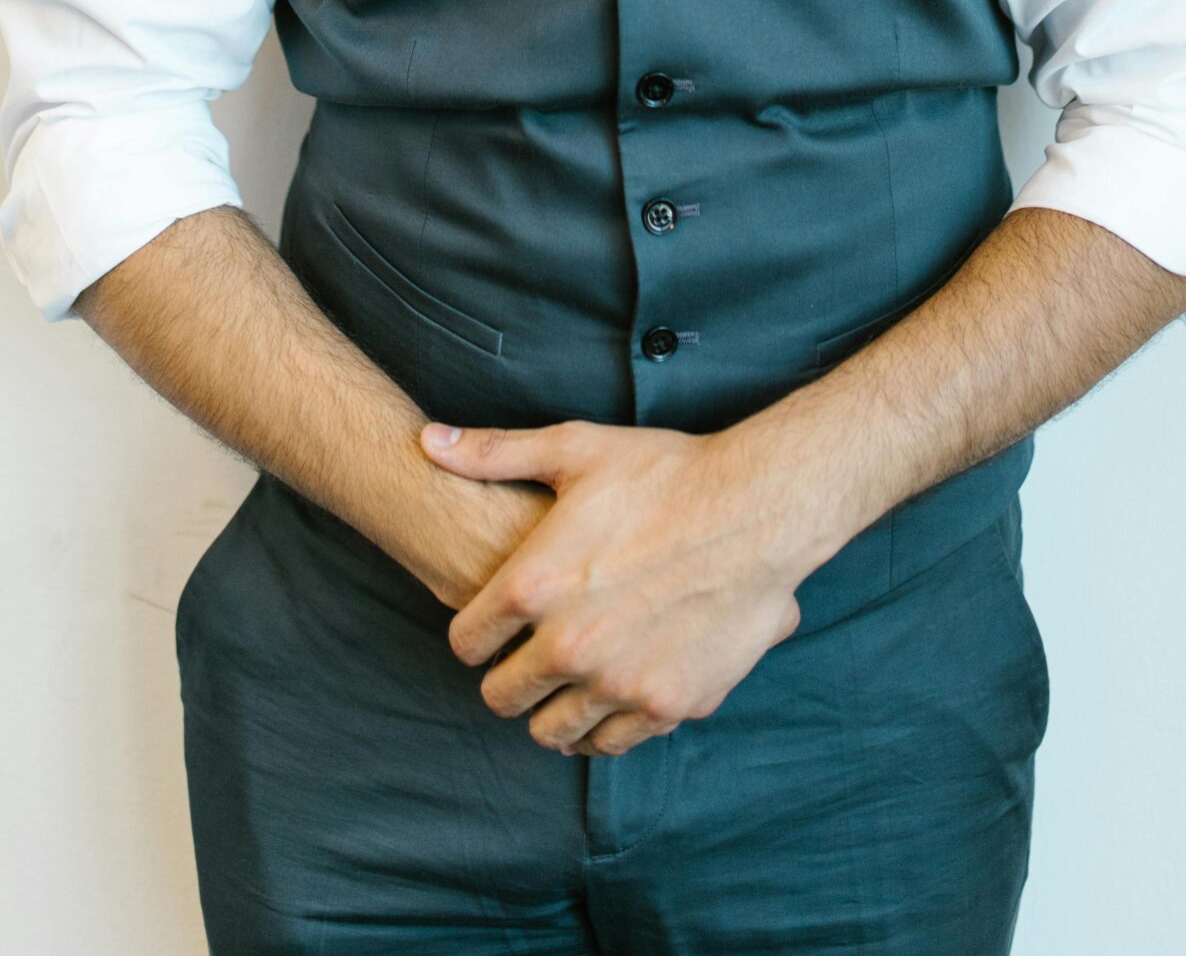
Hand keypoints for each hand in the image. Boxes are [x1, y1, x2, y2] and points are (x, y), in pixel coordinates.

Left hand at [417, 417, 804, 757]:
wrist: (757, 509)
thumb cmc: (665, 474)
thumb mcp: (575, 449)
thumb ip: (495, 453)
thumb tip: (427, 442)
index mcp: (532, 586)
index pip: (466, 644)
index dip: (476, 632)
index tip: (496, 622)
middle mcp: (566, 646)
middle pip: (502, 697)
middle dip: (509, 676)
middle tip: (531, 654)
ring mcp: (617, 683)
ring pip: (553, 732)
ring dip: (554, 708)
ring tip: (570, 679)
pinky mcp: (665, 705)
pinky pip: (612, 742)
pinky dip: (605, 725)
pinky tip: (613, 691)